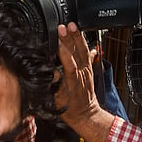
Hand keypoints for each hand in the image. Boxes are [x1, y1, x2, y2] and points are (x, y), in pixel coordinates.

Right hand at [55, 23, 114, 141]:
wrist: (86, 115)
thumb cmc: (71, 110)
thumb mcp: (58, 100)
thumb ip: (55, 85)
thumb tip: (52, 71)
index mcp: (74, 81)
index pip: (69, 63)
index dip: (63, 50)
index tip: (56, 40)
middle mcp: (82, 74)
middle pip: (77, 53)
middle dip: (69, 38)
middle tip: (63, 26)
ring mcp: (87, 71)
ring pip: (84, 51)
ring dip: (78, 37)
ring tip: (72, 26)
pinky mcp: (89, 70)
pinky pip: (88, 54)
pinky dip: (84, 44)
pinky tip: (82, 36)